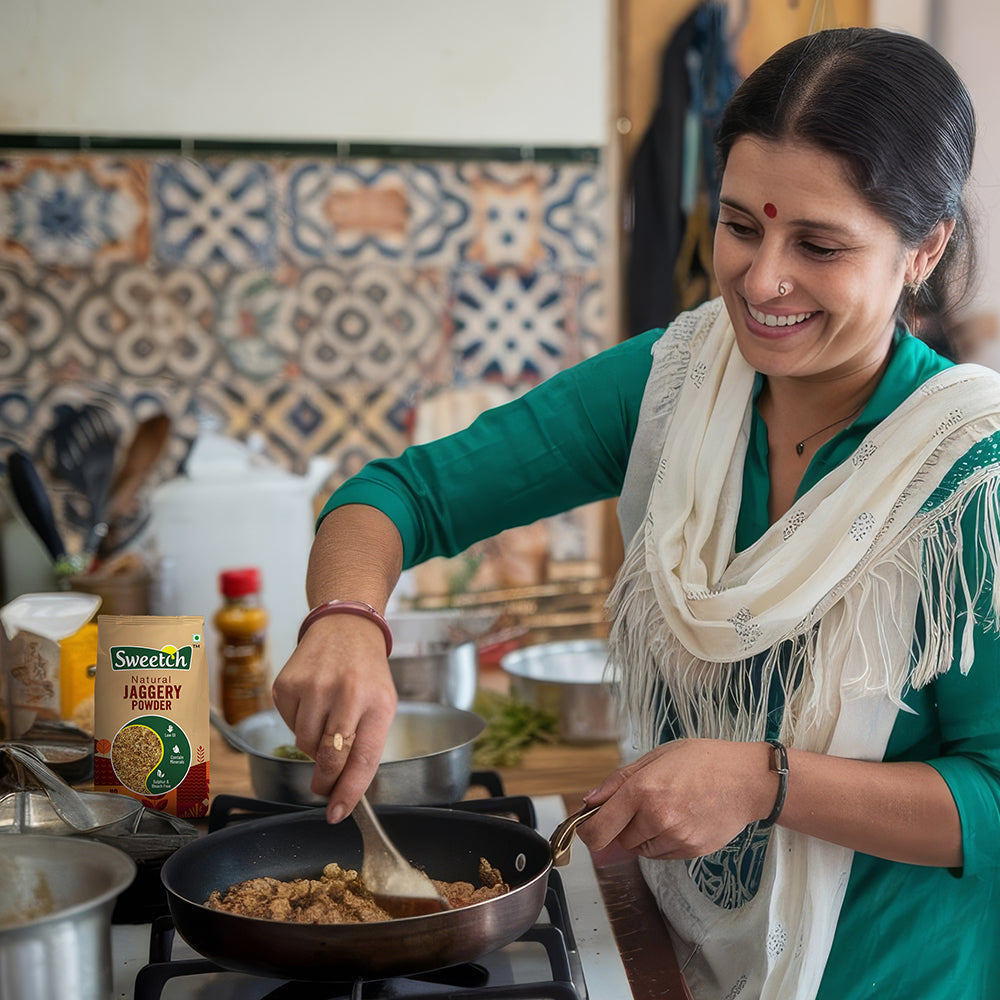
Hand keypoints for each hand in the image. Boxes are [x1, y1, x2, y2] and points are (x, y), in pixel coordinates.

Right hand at [271, 614, 397, 822]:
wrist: (344, 627)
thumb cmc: (366, 672)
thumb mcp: (382, 703)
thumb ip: (367, 744)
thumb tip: (345, 790)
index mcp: (377, 702)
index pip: (363, 760)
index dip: (349, 792)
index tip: (338, 814)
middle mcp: (346, 692)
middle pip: (329, 758)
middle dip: (325, 782)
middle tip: (323, 788)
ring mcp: (313, 686)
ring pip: (305, 745)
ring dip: (313, 746)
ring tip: (326, 720)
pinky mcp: (286, 684)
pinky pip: (288, 725)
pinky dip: (299, 723)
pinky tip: (312, 701)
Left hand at [575, 739, 775, 859]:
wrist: (746, 780)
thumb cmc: (702, 761)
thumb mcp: (656, 757)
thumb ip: (618, 781)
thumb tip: (589, 801)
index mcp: (642, 789)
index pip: (598, 828)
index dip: (587, 832)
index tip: (588, 828)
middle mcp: (656, 817)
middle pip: (618, 839)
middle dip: (622, 826)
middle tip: (642, 805)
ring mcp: (675, 837)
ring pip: (640, 849)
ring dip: (643, 834)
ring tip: (667, 808)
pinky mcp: (690, 851)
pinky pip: (661, 854)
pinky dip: (663, 841)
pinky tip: (680, 819)